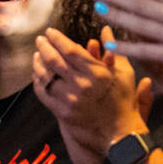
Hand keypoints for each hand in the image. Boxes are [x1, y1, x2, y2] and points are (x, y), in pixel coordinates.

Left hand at [34, 27, 148, 156]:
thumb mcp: (125, 73)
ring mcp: (70, 100)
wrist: (118, 135)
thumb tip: (106, 28)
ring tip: (37, 54)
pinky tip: (37, 73)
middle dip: (45, 47)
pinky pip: (43, 93)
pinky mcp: (62, 113)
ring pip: (46, 77)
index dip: (58, 39)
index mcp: (98, 73)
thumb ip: (114, 50)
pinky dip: (38, 81)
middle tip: (40, 39)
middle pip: (55, 61)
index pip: (71, 50)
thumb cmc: (123, 101)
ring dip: (39, 63)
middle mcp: (82, 86)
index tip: (50, 31)